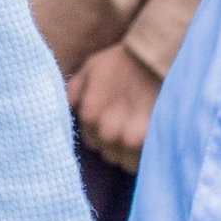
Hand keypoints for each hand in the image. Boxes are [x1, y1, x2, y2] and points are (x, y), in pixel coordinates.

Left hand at [69, 44, 162, 172]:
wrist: (155, 57)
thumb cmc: (120, 61)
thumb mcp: (89, 68)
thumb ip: (73, 91)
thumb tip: (66, 110)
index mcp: (90, 115)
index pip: (91, 141)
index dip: (102, 132)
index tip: (114, 121)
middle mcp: (107, 131)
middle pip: (108, 153)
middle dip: (115, 143)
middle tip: (127, 126)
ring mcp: (130, 139)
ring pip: (124, 162)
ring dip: (129, 151)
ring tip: (138, 132)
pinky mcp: (151, 141)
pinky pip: (142, 162)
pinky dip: (143, 155)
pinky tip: (148, 138)